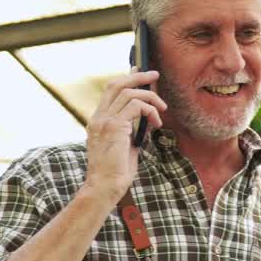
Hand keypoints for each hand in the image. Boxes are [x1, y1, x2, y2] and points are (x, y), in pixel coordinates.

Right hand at [85, 70, 166, 203]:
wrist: (105, 188)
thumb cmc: (115, 173)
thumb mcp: (125, 147)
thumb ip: (132, 132)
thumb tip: (148, 121)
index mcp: (98, 121)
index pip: (110, 91)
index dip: (126, 79)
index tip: (140, 73)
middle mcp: (98, 117)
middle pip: (116, 84)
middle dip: (138, 76)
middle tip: (154, 75)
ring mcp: (104, 121)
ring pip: (129, 92)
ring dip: (150, 97)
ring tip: (162, 108)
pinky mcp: (115, 127)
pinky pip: (136, 106)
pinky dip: (150, 110)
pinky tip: (156, 122)